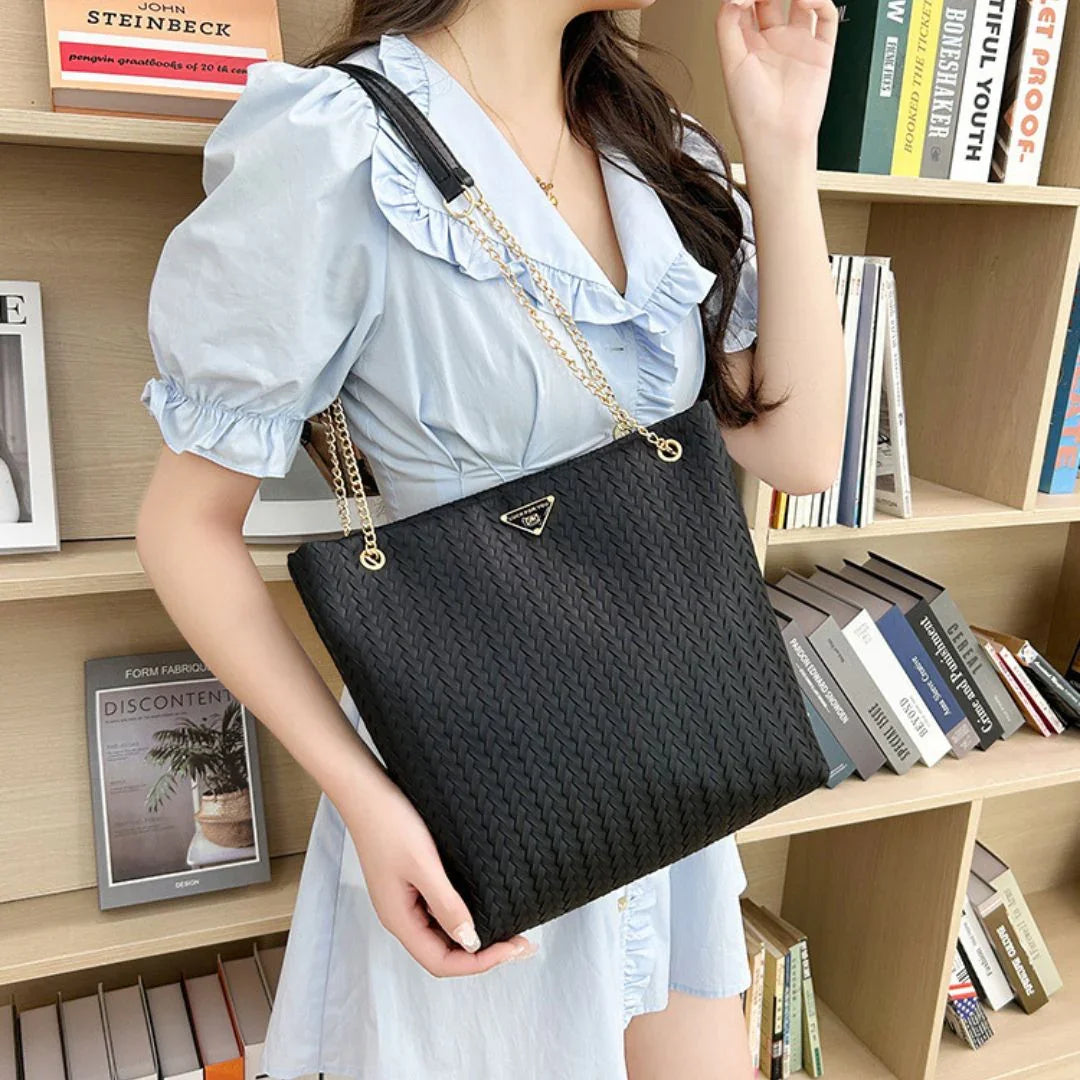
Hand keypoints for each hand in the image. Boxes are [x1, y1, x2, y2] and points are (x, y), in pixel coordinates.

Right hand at [341, 773, 538, 975]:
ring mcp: (405, 900)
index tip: (512, 948)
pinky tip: (483, 905)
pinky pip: (439, 912)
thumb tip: (470, 942)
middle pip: (444, 953)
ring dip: (475, 937)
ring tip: (509, 929)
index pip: (442, 962)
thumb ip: (446, 904)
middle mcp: (401, 916)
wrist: (366, 792)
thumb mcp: (423, 864)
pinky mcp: (410, 883)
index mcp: (399, 919)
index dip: (479, 963)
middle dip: (483, 954)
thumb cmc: (389, 823)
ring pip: (443, 935)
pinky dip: (463, 916)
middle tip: (521, 943)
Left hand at [714, 0, 838, 156]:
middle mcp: (773, 42)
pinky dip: (819, 1)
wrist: (777, 136)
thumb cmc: (751, 112)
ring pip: (801, 1)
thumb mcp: (730, 62)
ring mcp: (797, 44)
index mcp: (748, 45)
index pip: (746, 4)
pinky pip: (825, 16)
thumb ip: (727, 24)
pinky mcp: (820, 50)